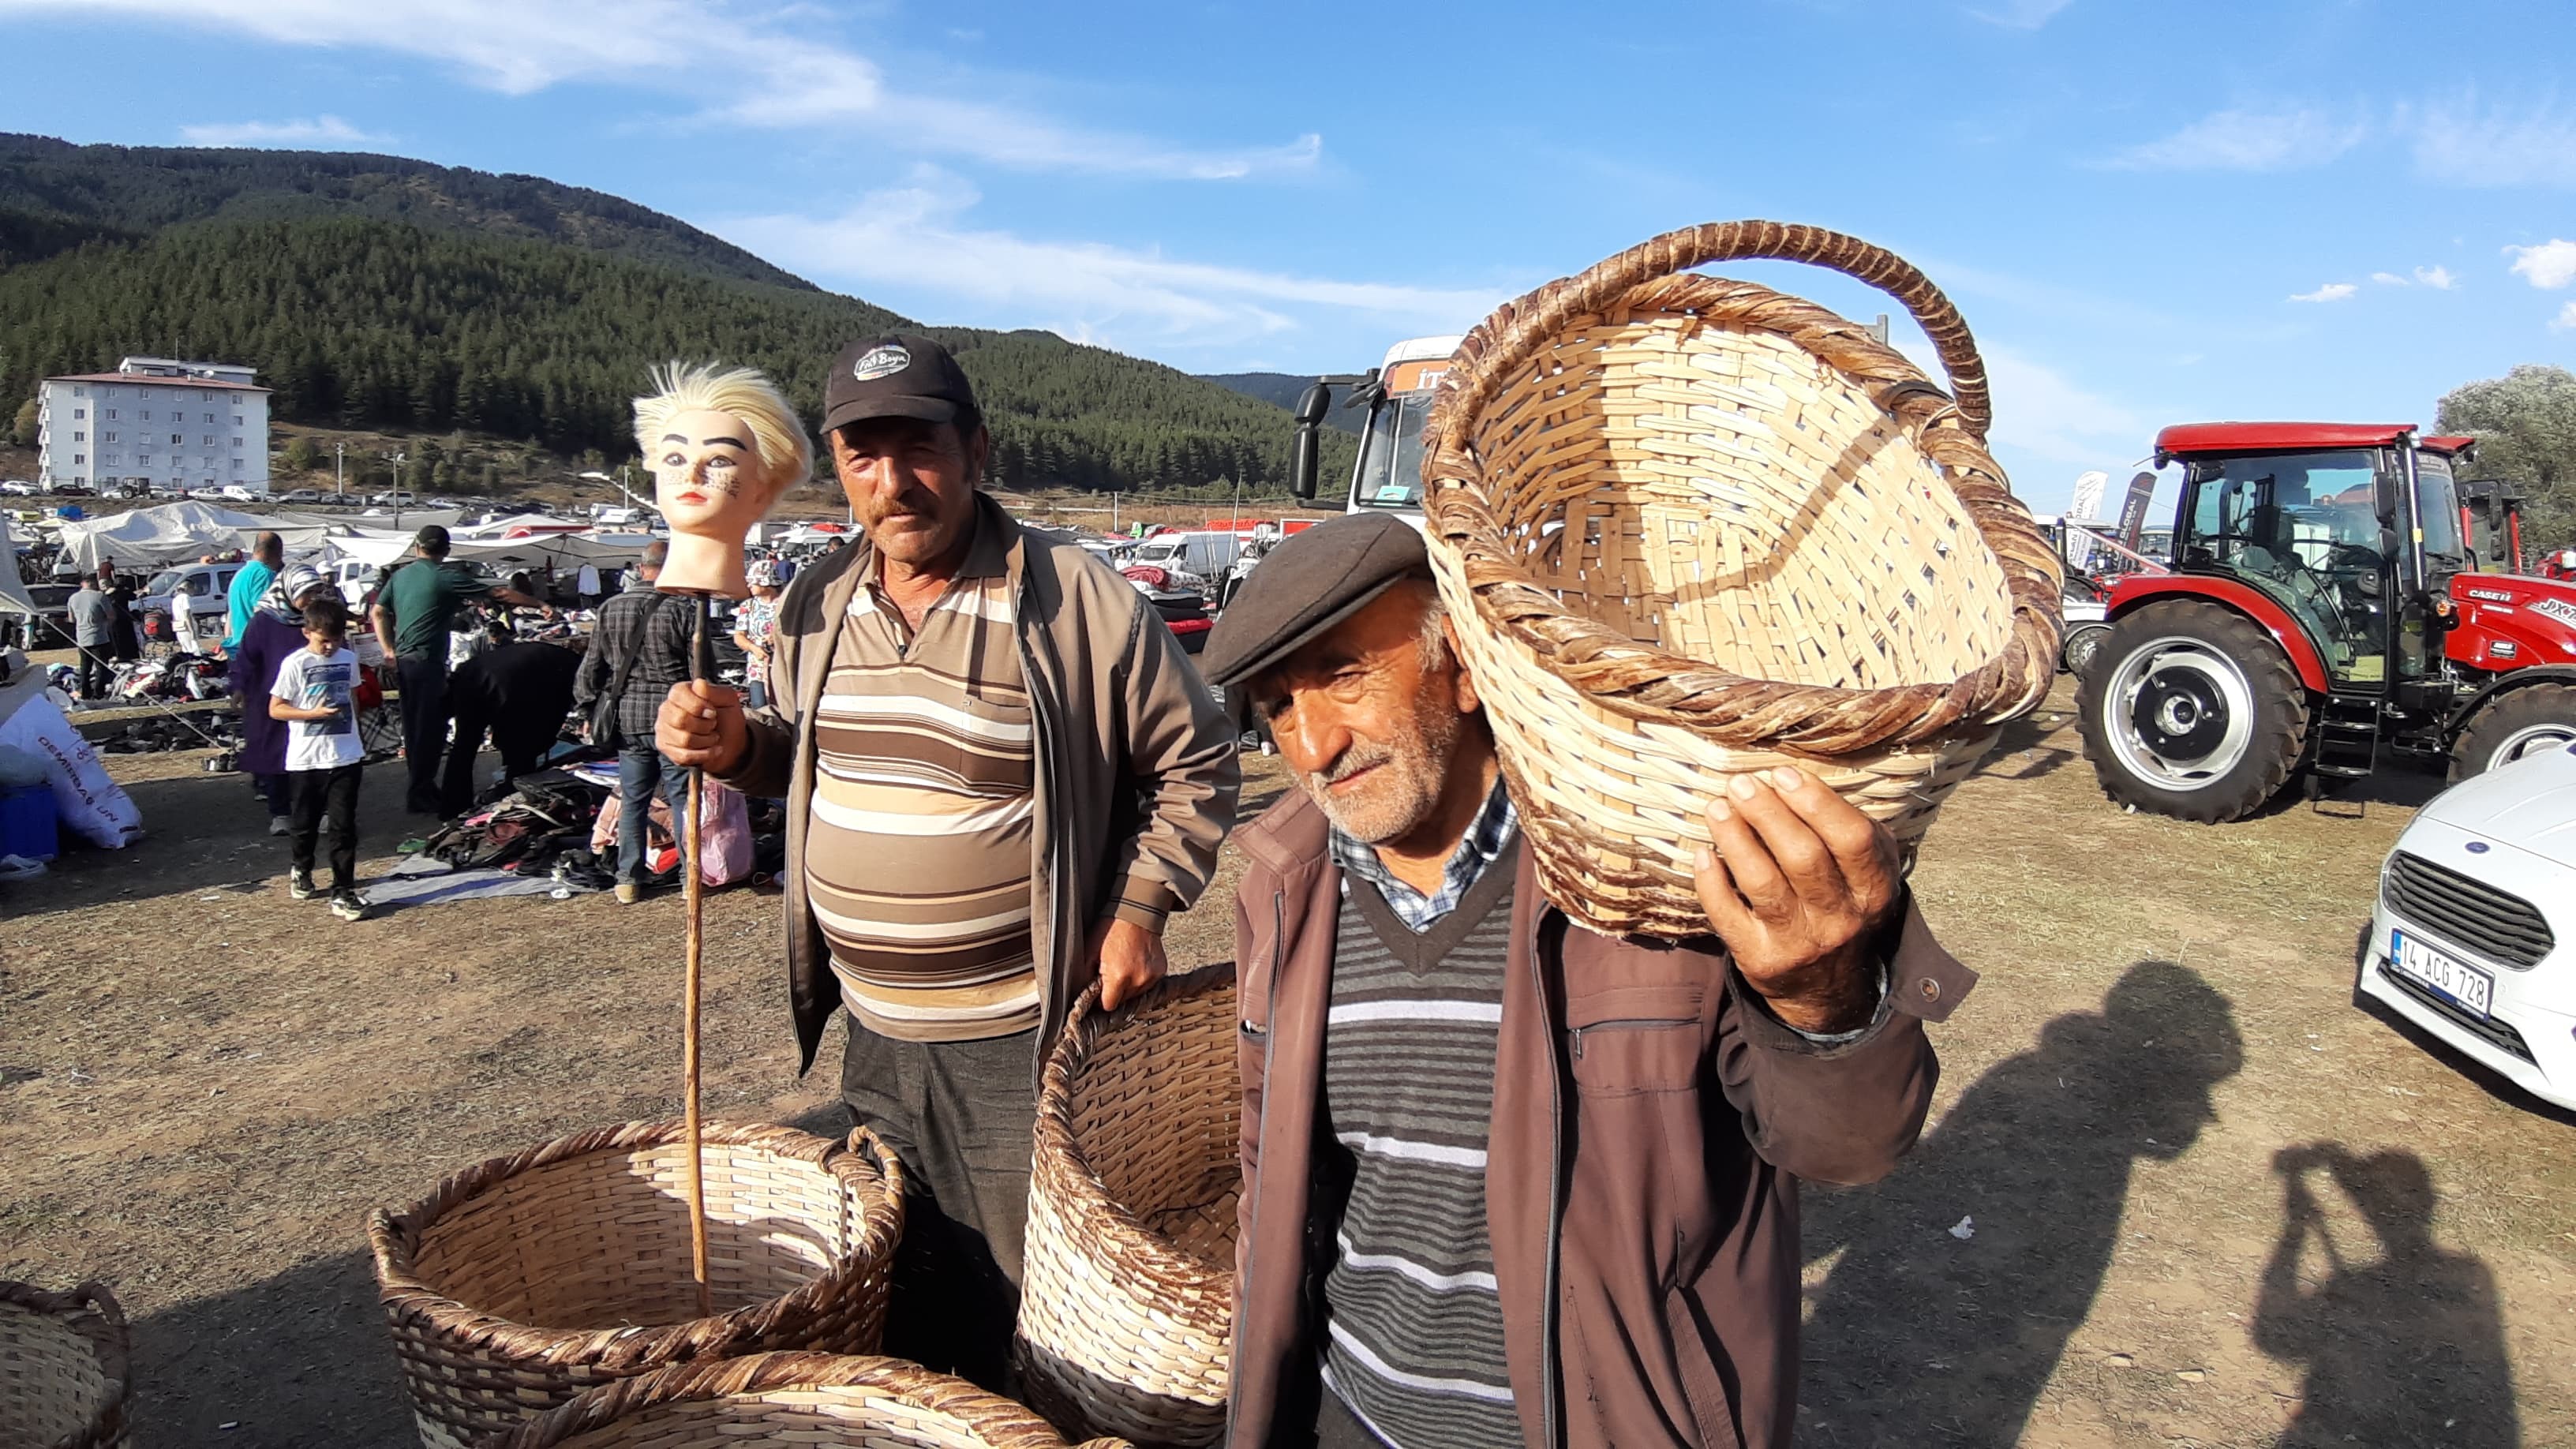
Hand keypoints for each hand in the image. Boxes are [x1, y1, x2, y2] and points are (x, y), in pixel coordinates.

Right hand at [657, 680, 746, 771]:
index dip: (699, 706)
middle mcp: (667, 709)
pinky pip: (684, 755)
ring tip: (712, 737)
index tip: (712, 712)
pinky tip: (711, 749)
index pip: (679, 694)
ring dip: (706, 741)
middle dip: (704, 726)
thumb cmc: (727, 719)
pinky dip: (704, 754)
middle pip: (680, 719)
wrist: (731, 743)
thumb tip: (699, 683)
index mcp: (680, 693)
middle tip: (713, 725)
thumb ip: (714, 691)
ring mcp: (663, 729)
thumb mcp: (728, 700)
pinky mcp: (666, 747)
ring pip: (683, 739)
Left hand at [1089, 917, 1167, 1011]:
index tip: (1098, 991)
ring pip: (1136, 994)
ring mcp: (1151, 976)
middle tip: (1110, 973)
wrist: (1136, 912)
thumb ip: (1085, 977)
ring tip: (1124, 966)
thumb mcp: (1090, 952)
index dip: (1101, 1000)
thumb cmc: (1110, 929)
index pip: (1108, 1005)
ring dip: (1128, 986)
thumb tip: (1083, 994)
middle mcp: (1138, 979)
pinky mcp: (1160, 971)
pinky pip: (1147, 984)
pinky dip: (1140, 978)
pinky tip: (1134, 963)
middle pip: (1123, 1000)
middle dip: (1115, 991)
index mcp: (1118, 976)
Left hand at [1691, 766, 1901, 1034]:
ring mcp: (1800, 942)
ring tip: (1717, 807)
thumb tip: (1796, 780)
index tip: (1783, 774)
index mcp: (1873, 889)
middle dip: (1768, 813)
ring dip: (1736, 839)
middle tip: (1741, 784)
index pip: (1853, 839)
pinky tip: (1703, 852)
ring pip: (1763, 883)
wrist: (1829, 988)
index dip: (1817, 802)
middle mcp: (1840, 918)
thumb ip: (1848, 829)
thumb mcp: (1866, 872)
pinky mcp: (1760, 959)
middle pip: (1803, 857)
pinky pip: (1728, 915)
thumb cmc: (1842, 905)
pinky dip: (1711, 881)